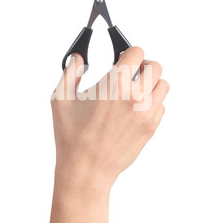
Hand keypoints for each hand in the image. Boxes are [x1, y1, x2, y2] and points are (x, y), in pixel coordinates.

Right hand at [51, 47, 168, 196]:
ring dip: (151, 83)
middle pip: (156, 66)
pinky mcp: (151, 128)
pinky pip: (161, 106)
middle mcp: (135, 96)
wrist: (85, 170)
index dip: (129, 52)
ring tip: (135, 90)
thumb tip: (77, 57)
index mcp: (114, 84)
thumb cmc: (71, 137)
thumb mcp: (61, 99)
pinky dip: (152, 102)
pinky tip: (135, 108)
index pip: (137, 53)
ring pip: (163, 86)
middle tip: (131, 72)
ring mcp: (146, 113)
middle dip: (143, 65)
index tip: (123, 57)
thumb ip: (70, 72)